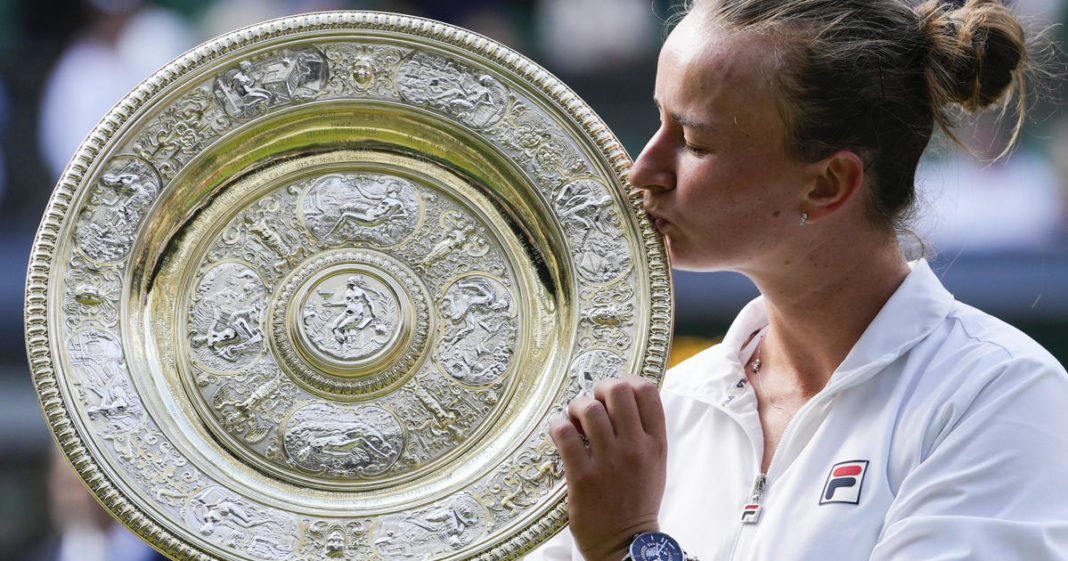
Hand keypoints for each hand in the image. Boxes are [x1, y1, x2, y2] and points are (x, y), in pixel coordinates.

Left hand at [549, 375, 667, 560]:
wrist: (624, 542)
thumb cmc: (637, 500)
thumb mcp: (655, 464)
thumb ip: (645, 432)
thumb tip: (626, 396)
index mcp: (655, 444)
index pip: (647, 391)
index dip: (627, 380)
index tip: (615, 389)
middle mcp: (634, 448)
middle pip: (618, 391)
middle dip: (599, 389)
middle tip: (592, 402)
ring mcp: (608, 462)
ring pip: (589, 408)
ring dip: (576, 407)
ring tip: (574, 420)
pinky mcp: (582, 476)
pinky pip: (564, 433)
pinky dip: (558, 426)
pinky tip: (560, 433)